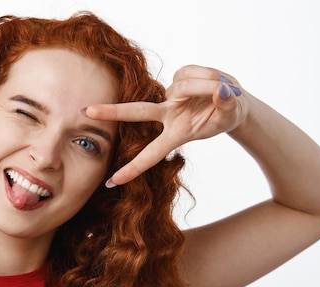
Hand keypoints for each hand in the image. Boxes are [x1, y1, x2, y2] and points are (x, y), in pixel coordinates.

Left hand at [86, 65, 248, 186]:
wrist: (234, 102)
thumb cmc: (228, 115)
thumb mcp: (231, 114)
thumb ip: (226, 105)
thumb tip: (221, 91)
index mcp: (176, 134)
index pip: (151, 153)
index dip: (133, 167)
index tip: (112, 182)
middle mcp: (168, 114)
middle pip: (138, 112)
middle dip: (113, 112)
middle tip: (86, 112)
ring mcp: (171, 95)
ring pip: (186, 85)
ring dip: (208, 84)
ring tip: (223, 90)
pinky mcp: (177, 77)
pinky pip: (191, 72)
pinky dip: (208, 75)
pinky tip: (214, 82)